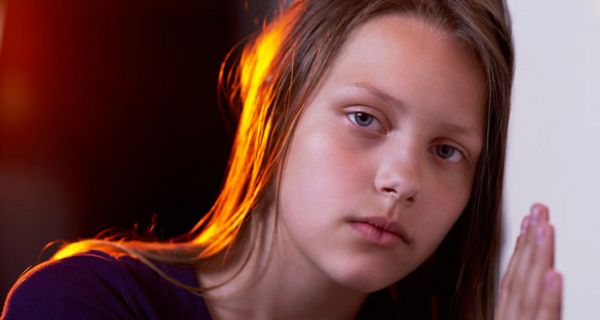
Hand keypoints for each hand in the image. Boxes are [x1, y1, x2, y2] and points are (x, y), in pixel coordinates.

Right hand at [495, 204, 562, 319]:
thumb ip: (522, 312)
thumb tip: (531, 284)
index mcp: (507, 318)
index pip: (511, 278)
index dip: (519, 249)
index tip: (526, 223)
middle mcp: (513, 319)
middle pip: (519, 276)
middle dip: (529, 241)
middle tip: (537, 210)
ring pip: (529, 288)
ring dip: (537, 256)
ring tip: (544, 227)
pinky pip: (546, 315)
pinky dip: (549, 295)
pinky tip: (554, 274)